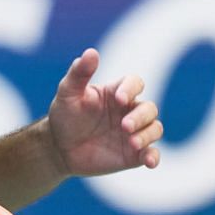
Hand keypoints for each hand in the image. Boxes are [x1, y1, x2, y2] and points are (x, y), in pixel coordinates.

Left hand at [48, 48, 163, 176]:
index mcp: (117, 92)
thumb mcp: (68, 93)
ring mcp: (134, 133)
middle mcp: (129, 111)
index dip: (131, 89)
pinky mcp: (134, 155)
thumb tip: (91, 52)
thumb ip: (79, 73)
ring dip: (147, 135)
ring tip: (132, 143)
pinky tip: (149, 162)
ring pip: (155, 129)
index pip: (135, 83)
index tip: (119, 99)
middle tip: (124, 126)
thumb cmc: (65, 115)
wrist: (59, 148)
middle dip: (140, 116)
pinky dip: (154, 157)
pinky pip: (152, 154)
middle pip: (149, 108)